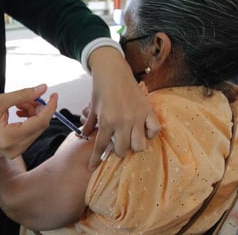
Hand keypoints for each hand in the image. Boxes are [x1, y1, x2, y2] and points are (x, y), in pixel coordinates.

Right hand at [0, 84, 57, 157]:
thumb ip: (23, 94)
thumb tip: (43, 88)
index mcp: (10, 138)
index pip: (40, 122)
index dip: (50, 107)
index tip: (54, 95)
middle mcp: (15, 149)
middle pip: (40, 126)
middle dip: (39, 108)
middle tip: (29, 97)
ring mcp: (16, 152)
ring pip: (37, 129)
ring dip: (34, 113)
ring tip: (20, 104)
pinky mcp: (16, 151)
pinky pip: (30, 133)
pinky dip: (30, 120)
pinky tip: (20, 112)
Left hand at [82, 47, 159, 168]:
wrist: (112, 69)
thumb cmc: (100, 88)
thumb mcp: (92, 107)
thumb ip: (89, 123)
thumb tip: (83, 136)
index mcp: (106, 121)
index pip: (101, 147)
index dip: (95, 160)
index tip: (91, 168)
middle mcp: (122, 121)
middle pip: (122, 150)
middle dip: (117, 151)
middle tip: (116, 144)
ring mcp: (137, 116)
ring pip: (139, 145)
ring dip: (133, 145)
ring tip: (129, 139)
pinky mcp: (147, 110)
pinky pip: (154, 130)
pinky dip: (149, 133)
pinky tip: (143, 130)